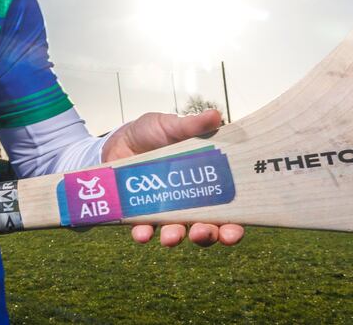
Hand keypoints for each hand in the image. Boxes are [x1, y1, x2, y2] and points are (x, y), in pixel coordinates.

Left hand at [101, 109, 243, 247]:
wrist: (119, 139)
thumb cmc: (153, 133)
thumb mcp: (172, 125)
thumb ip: (192, 125)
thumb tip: (215, 115)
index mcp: (204, 183)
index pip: (226, 210)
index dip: (233, 225)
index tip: (234, 231)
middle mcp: (189, 202)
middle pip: (205, 228)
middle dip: (206, 235)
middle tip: (202, 234)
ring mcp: (164, 209)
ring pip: (175, 232)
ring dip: (175, 237)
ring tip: (171, 237)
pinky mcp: (140, 212)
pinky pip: (143, 228)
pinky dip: (143, 233)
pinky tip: (142, 234)